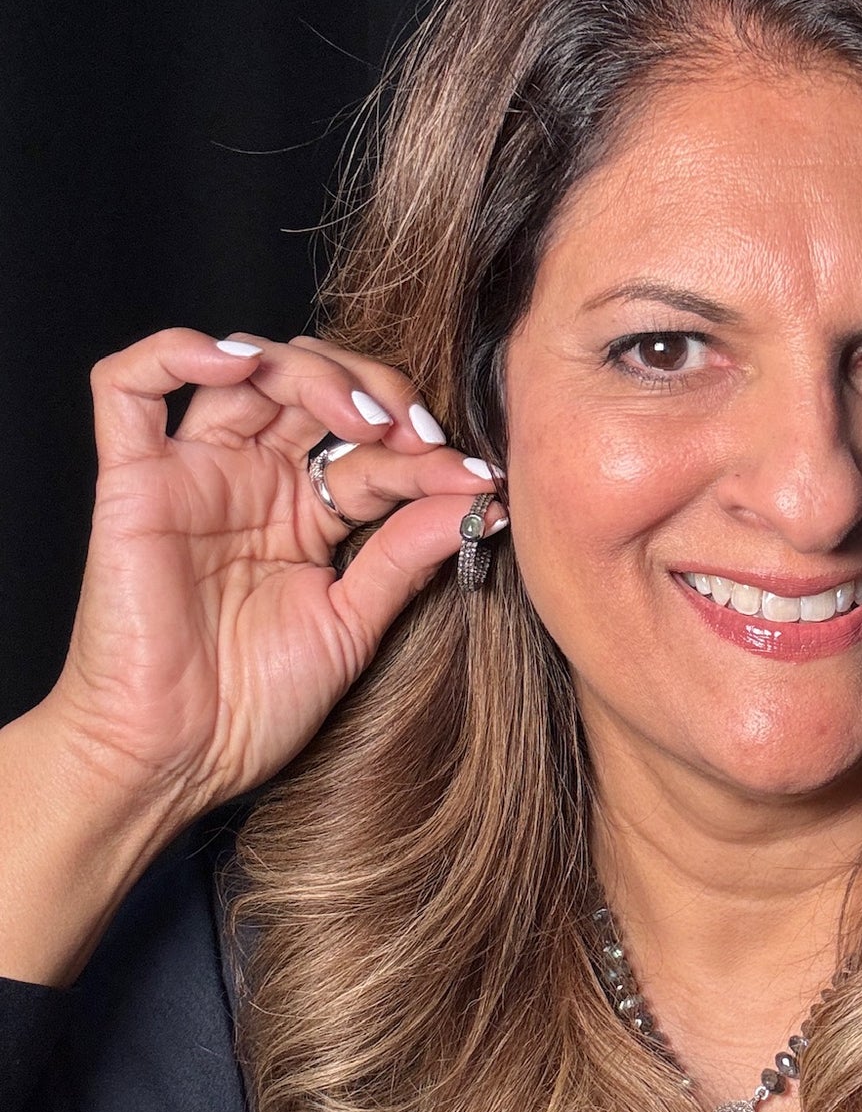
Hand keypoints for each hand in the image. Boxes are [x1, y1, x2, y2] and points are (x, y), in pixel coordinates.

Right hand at [40, 326, 503, 829]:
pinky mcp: (132, 481)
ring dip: (313, 368)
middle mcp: (252, 479)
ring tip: (363, 415)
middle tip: (420, 435)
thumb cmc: (252, 705)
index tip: (478, 478)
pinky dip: (180, 351)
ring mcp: (193, 473)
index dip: (427, 452)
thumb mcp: (354, 624)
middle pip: (316, 384)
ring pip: (247, 368)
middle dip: (379, 392)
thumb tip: (482, 496)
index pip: (373, 451)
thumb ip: (407, 555)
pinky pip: (129, 386)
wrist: (173, 761)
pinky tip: (241, 363)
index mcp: (305, 512)